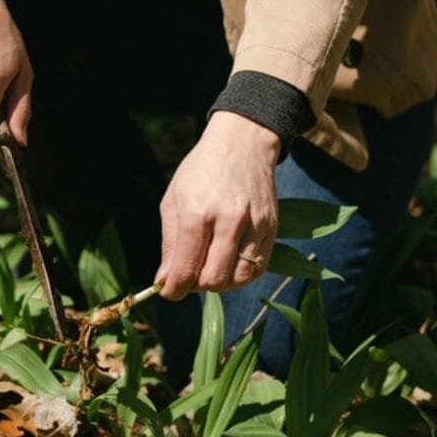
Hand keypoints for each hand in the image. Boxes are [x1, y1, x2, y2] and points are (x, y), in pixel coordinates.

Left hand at [155, 111, 280, 299]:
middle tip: (187, 276)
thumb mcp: (173, 200)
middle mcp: (228, 222)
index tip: (168, 292)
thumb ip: (169, 244)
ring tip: (207, 268)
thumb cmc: (200, 171)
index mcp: (197, 214)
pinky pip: (257, 268)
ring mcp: (254, 226)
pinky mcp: (271, 228)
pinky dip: (240, 275)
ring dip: (219, 283)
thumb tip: (165, 281)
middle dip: (195, 286)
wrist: (242, 144)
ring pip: (237, 279)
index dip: (174, 289)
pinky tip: (227, 263)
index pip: (186, 269)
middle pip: (213, 279)